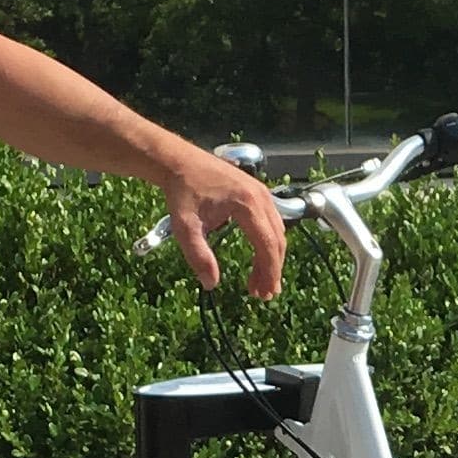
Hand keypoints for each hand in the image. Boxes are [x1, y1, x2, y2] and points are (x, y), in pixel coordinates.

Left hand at [161, 148, 285, 297]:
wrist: (179, 162)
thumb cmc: (182, 192)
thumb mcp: (185, 227)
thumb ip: (198, 256)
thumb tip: (211, 284)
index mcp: (247, 204)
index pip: (268, 244)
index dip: (269, 271)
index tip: (264, 293)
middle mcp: (261, 197)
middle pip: (277, 240)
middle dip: (272, 270)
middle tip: (263, 294)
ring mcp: (261, 193)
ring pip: (277, 232)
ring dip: (271, 258)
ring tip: (259, 282)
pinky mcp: (257, 192)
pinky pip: (271, 222)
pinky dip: (268, 243)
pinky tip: (259, 258)